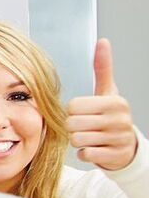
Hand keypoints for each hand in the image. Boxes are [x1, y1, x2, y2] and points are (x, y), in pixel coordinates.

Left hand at [68, 38, 136, 171]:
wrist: (126, 145)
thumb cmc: (110, 115)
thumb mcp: (108, 91)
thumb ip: (103, 68)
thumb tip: (102, 41)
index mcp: (115, 102)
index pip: (72, 107)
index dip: (73, 111)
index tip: (84, 112)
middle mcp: (120, 119)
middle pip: (72, 124)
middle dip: (73, 127)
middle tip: (85, 126)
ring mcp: (119, 139)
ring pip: (77, 140)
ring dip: (79, 140)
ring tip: (91, 136)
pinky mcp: (115, 156)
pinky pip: (85, 155)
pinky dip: (85, 153)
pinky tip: (95, 148)